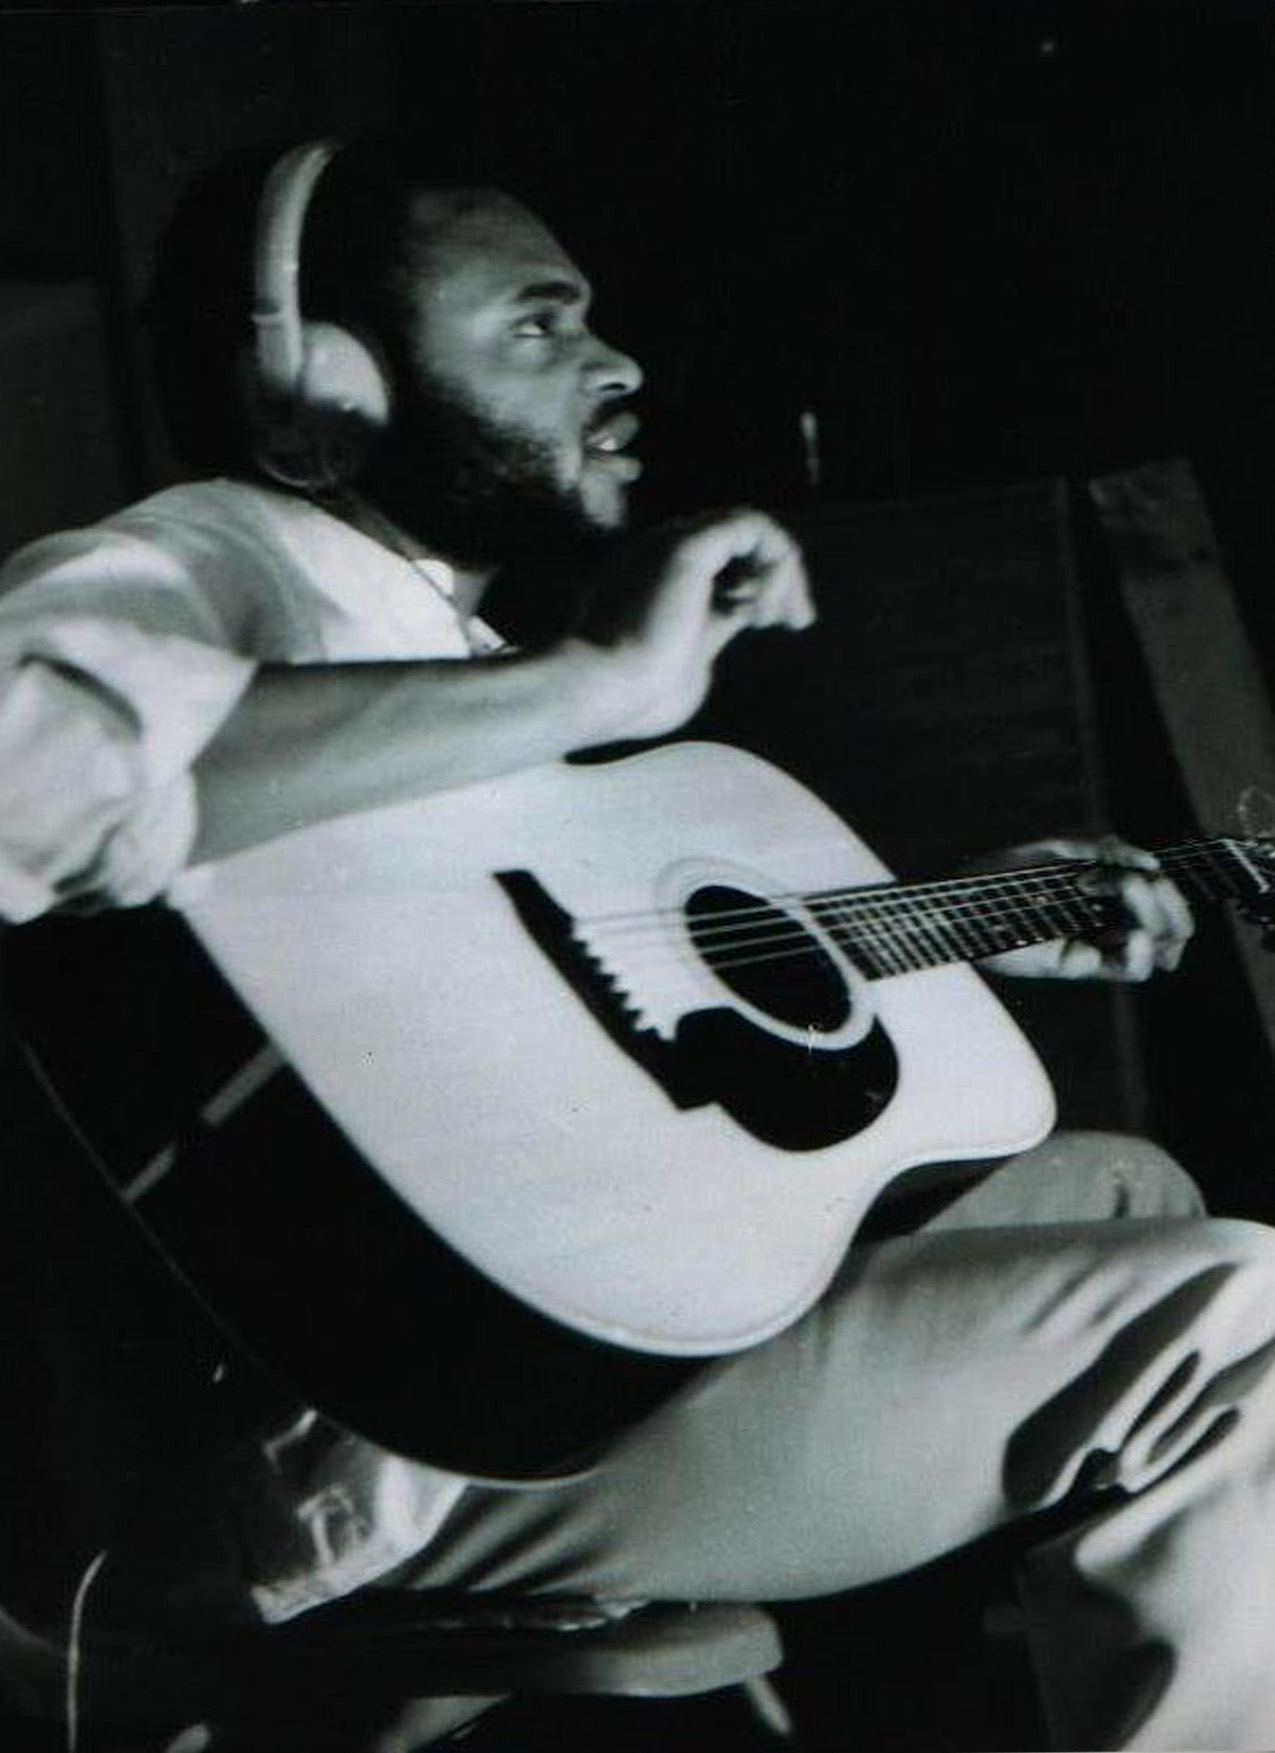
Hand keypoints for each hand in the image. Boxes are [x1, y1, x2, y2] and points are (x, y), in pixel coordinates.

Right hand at [566, 508, 814, 741]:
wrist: (603, 693)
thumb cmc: (635, 698)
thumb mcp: (687, 661)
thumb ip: (711, 631)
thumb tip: (737, 618)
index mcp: (652, 577)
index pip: (718, 561)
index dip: (757, 584)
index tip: (776, 624)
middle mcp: (657, 551)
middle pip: (737, 539)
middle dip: (778, 574)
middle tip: (798, 619)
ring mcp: (669, 542)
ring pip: (750, 526)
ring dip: (781, 568)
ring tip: (782, 616)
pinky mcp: (689, 544)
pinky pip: (754, 527)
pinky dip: (776, 562)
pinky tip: (767, 607)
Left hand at [971, 835, 1194, 980]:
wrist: (963, 902)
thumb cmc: (1005, 873)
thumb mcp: (1060, 848)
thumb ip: (1106, 850)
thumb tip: (1153, 863)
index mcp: (1110, 895)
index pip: (1165, 901)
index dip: (1173, 891)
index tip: (1152, 871)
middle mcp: (1110, 923)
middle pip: (1173, 926)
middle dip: (1172, 902)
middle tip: (1147, 882)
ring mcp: (1098, 945)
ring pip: (1160, 947)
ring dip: (1157, 916)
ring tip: (1127, 889)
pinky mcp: (1080, 965)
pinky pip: (1131, 970)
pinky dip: (1141, 952)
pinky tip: (1132, 935)